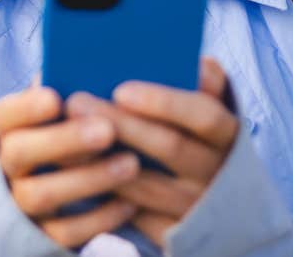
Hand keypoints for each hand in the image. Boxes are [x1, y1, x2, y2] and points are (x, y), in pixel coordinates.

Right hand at [0, 84, 139, 247]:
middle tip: (108, 129)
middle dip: (65, 140)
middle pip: (21, 152)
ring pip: (42, 194)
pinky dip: (98, 219)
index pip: (5, 113)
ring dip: (89, 179)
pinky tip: (129, 204)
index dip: (27, 106)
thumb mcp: (69, 104)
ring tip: (132, 164)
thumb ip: (74, 87)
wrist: (62, 178)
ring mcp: (21, 201)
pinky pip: (64, 233)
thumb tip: (93, 65)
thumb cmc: (75, 124)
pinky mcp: (41, 234)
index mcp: (11, 125)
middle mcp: (8, 163)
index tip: (56, 98)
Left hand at [65, 56, 238, 246]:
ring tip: (65, 132)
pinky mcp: (169, 231)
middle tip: (76, 102)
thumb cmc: (200, 127)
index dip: (165, 102)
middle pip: (167, 147)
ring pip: (143, 185)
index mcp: (228, 135)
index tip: (122, 90)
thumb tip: (194, 60)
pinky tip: (72, 169)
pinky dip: (101, 191)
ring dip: (101, 159)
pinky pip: (131, 214)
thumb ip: (206, 78)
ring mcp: (192, 206)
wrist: (214, 188)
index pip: (203, 116)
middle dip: (120, 123)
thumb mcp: (212, 101)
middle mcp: (214, 173)